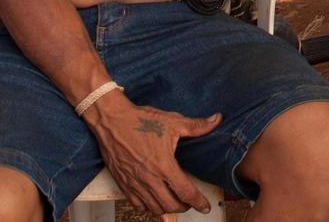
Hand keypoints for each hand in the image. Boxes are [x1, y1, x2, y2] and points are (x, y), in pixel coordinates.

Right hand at [85, 90, 220, 215]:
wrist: (111, 121)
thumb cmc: (140, 121)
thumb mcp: (172, 121)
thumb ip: (196, 126)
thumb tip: (216, 120)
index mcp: (164, 166)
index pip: (186, 192)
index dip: (198, 202)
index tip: (205, 207)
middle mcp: (149, 179)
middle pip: (171, 206)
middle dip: (184, 206)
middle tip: (190, 201)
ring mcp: (134, 184)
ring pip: (154, 208)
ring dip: (167, 208)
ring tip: (173, 201)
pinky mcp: (123, 184)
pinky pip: (137, 205)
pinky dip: (148, 206)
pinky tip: (153, 199)